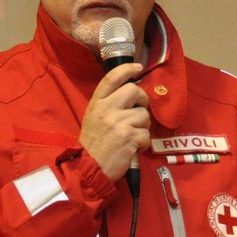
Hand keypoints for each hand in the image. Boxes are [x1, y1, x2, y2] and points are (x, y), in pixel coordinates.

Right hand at [78, 61, 150, 180]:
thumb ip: (109, 104)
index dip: (127, 69)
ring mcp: (119, 122)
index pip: (112, 78)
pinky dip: (143, 144)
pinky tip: (132, 148)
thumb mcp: (93, 118)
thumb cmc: (93, 144)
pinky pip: (147, 135)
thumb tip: (131, 93)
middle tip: (138, 113)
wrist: (89, 169)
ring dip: (142, 127)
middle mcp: (107, 109)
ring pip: (144, 115)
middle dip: (142, 101)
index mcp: (97, 103)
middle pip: (135, 91)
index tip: (138, 67)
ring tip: (131, 137)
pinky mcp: (129, 137)